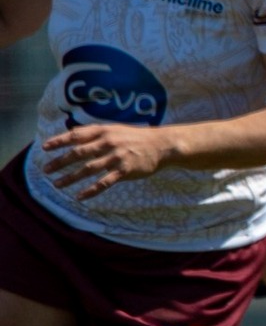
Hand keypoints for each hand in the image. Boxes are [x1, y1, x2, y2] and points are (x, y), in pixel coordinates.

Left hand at [41, 123, 170, 198]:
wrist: (162, 145)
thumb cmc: (136, 137)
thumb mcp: (114, 129)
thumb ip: (93, 132)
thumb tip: (71, 132)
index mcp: (104, 131)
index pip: (76, 136)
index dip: (59, 141)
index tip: (44, 148)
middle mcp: (108, 143)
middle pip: (78, 153)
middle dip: (60, 162)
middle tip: (46, 170)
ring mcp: (116, 157)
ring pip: (88, 169)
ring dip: (70, 178)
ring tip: (57, 185)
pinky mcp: (125, 170)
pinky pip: (104, 182)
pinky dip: (91, 190)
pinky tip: (80, 196)